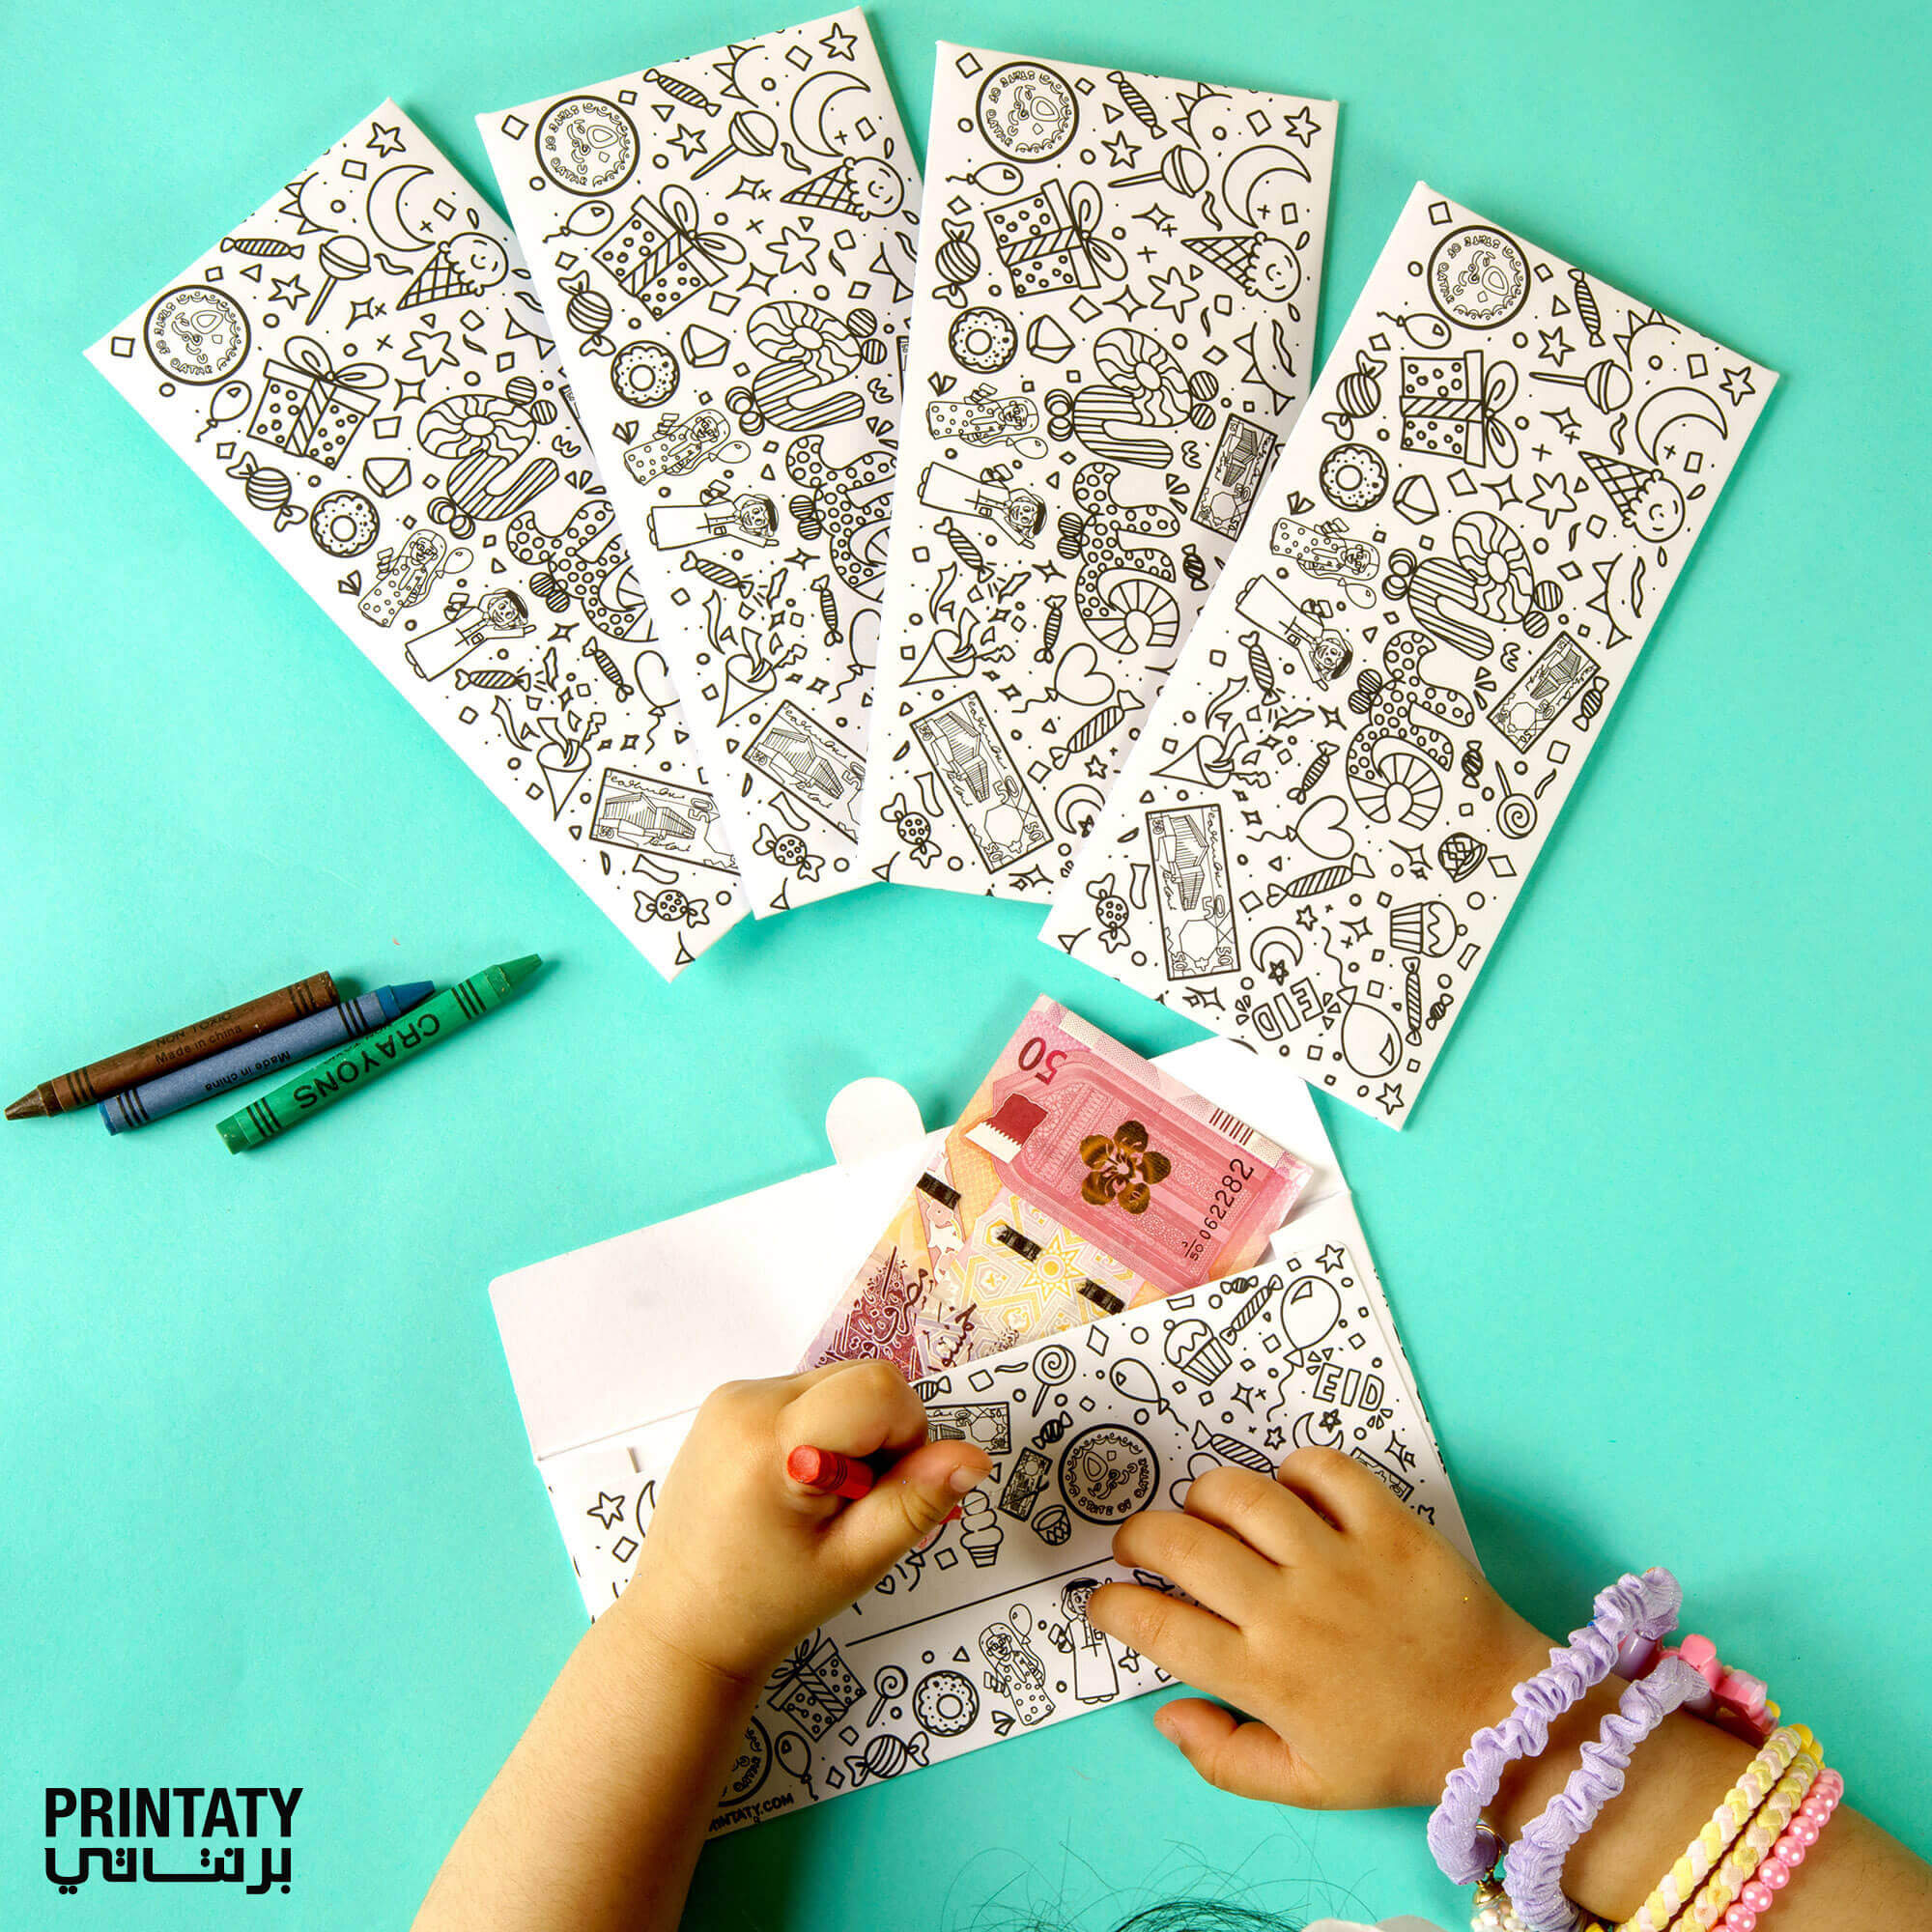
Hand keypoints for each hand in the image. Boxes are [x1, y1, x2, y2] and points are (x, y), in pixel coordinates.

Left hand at [614, 1361, 991, 1684]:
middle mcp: (746, 1403)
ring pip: (837, 1384)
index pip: (878, 1389)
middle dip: (881, 1436)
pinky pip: (804, 1393)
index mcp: (773, 1443)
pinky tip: (797, 1486)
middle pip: (861, 1379)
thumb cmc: (766, 1603)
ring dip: (851, 1434)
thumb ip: (915, 1503)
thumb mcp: (854, 1562)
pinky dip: (821, 1431)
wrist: (682, 1623)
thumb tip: (973, 1459)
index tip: (886, 1492)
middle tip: (855, 1506)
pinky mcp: (726, 1403)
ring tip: (821, 1501)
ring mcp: (730, 1398)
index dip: (907, 1436)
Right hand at [1087, 1447, 1550, 1809]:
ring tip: (1207, 1513)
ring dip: (1206, 1497)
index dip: (1113, 1606)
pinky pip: (1322, 1469)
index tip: (1105, 1601)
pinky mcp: (1388, 1527)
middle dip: (1138, 1537)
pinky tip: (1289, 1495)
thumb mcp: (1305, 1784)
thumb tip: (1166, 1712)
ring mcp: (1341, 1561)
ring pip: (1241, 1494)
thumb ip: (1224, 1758)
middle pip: (1182, 1545)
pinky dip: (1294, 1470)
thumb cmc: (1398, 1754)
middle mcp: (1292, 1611)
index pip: (1158, 1626)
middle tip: (1140, 1546)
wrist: (1499, 1722)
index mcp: (1265, 1678)